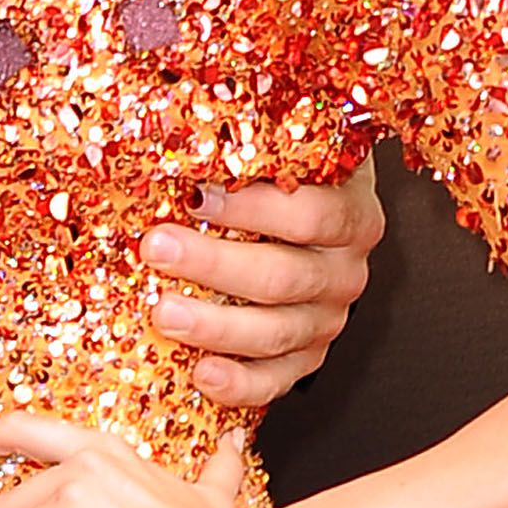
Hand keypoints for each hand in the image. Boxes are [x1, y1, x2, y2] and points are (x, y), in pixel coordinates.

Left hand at [142, 155, 384, 410]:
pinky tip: (202, 375)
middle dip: (214, 264)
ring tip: (163, 312)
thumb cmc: (280, 177)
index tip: (195, 196)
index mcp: (351, 212)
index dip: (252, 208)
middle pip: (286, 276)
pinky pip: (277, 380)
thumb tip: (178, 124)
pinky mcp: (306, 356)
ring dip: (216, 326)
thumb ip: (247, 140)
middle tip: (157, 248)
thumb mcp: (278, 149)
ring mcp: (328, 318)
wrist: (308, 216)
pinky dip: (240, 384)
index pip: (311, 214)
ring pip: (278, 332)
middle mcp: (346, 270)